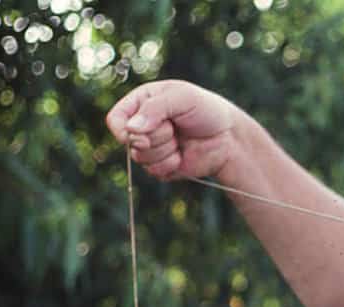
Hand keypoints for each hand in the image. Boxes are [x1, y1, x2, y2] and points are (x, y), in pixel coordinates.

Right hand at [105, 80, 235, 179]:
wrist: (228, 137)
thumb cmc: (206, 110)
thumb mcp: (182, 98)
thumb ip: (155, 108)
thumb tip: (131, 128)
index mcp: (141, 103)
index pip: (115, 119)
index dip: (123, 129)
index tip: (140, 131)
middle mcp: (142, 126)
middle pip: (129, 140)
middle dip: (156, 136)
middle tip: (175, 128)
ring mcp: (150, 147)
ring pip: (140, 158)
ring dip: (164, 150)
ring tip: (180, 139)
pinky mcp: (161, 166)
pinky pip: (154, 171)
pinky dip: (170, 164)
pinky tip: (183, 155)